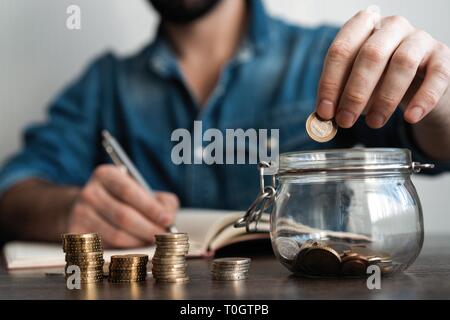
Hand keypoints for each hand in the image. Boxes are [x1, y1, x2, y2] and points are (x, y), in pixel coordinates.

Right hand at [67, 165, 178, 247]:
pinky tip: (136, 247)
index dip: (150, 208)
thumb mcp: (143, 191)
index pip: (129, 191)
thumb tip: (168, 218)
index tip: (167, 220)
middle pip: (123, 216)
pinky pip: (106, 247)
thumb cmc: (125, 200)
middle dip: (148, 228)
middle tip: (163, 236)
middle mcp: (89, 192)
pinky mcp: (76, 234)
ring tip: (152, 241)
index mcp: (106, 174)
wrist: (89, 208)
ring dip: (139, 242)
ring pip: (116, 235)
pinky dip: (125, 250)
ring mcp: (80, 214)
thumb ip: (161, 201)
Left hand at [316, 9, 449, 128]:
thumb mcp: (356, 84)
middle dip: (355, 92)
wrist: (420, 82)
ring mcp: (420, 38)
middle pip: (370, 54)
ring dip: (384, 98)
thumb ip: (340, 95)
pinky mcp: (443, 56)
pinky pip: (437, 75)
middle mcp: (391, 27)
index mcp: (363, 27)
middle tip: (346, 120)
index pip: (341, 50)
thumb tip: (324, 116)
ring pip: (402, 63)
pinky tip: (410, 117)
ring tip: (373, 122)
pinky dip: (422, 99)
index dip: (330, 82)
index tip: (325, 111)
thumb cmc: (380, 80)